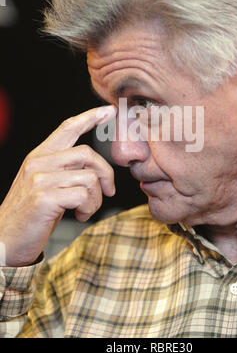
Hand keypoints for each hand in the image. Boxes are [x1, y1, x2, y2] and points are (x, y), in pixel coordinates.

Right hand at [0, 106, 116, 266]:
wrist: (5, 241)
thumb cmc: (31, 214)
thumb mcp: (46, 184)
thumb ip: (64, 170)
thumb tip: (95, 168)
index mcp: (39, 156)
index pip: (67, 128)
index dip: (90, 117)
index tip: (110, 111)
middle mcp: (38, 163)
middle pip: (87, 153)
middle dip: (105, 174)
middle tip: (107, 192)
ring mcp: (40, 179)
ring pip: (89, 177)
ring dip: (96, 198)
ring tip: (85, 209)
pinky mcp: (44, 198)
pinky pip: (83, 195)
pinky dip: (89, 208)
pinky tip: (79, 215)